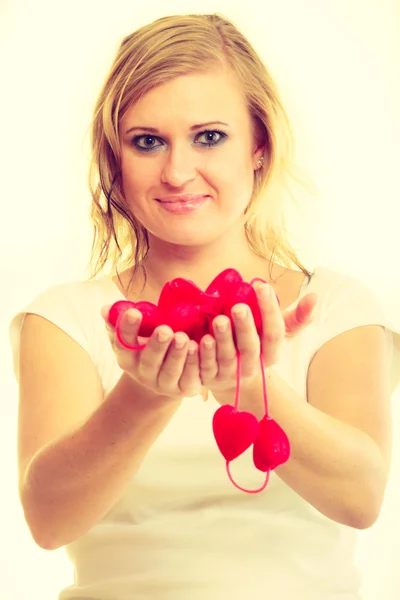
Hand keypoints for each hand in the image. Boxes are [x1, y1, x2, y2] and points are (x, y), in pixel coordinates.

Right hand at [101, 306, 202, 398]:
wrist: (165, 375)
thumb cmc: (147, 346)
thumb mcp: (133, 335)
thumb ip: (119, 321)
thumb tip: (106, 309)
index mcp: (128, 359)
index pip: (124, 345)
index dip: (127, 329)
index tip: (133, 312)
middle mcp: (144, 374)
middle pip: (149, 362)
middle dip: (157, 346)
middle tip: (164, 330)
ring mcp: (165, 384)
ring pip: (170, 372)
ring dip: (177, 355)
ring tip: (183, 338)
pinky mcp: (185, 388)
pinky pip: (190, 377)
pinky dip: (194, 363)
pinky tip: (198, 347)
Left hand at [199, 283, 317, 394]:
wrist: (231, 376)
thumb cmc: (257, 344)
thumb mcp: (277, 332)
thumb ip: (296, 316)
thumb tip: (316, 296)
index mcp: (272, 353)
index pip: (274, 332)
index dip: (269, 310)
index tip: (261, 286)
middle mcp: (253, 365)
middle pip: (251, 347)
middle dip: (246, 326)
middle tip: (239, 306)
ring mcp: (231, 374)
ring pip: (228, 357)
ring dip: (223, 339)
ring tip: (219, 320)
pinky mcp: (210, 378)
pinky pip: (205, 367)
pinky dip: (202, 354)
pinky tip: (198, 339)